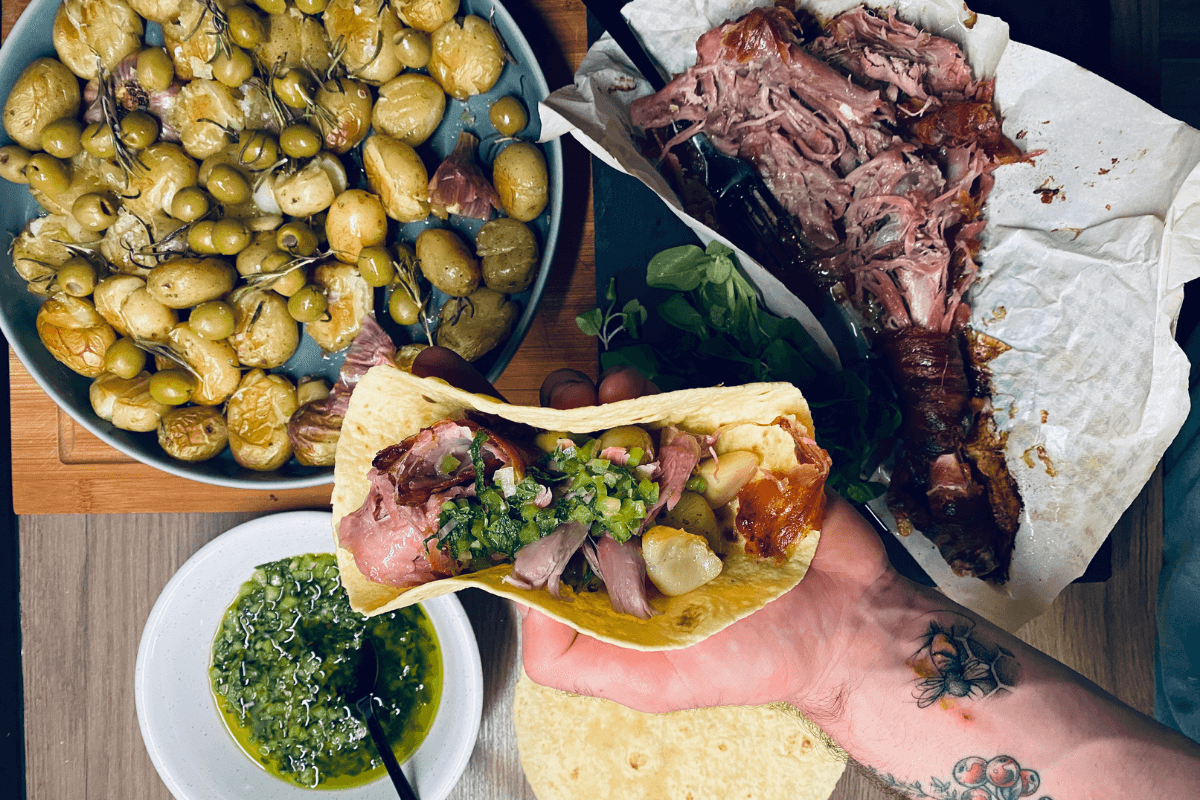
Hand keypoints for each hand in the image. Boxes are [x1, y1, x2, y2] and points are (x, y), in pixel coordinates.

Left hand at [411, 347, 898, 715]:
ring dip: (584, 401)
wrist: (848, 624)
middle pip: (564, 458)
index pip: (533, 516)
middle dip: (535, 425)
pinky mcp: (716, 446)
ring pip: (610, 425)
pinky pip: (672, 409)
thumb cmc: (746, 661)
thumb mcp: (646, 681)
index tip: (463, 436)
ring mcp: (669, 476)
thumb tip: (511, 597)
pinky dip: (646, 392)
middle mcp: (626, 514)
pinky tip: (628, 385)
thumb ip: (570, 655)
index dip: (495, 478)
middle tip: (528, 409)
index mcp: (600, 563)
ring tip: (578, 393)